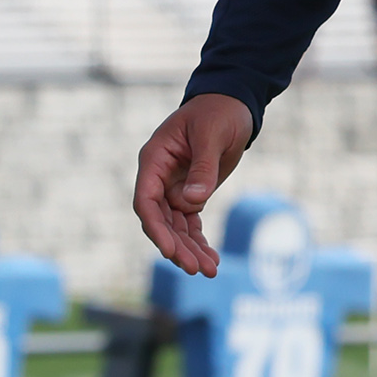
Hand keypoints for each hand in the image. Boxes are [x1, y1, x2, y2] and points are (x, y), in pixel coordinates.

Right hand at [132, 94, 255, 275]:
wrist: (231, 105)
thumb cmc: (218, 113)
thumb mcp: (211, 136)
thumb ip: (202, 168)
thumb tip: (194, 202)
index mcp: (155, 159)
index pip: (145, 200)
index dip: (155, 228)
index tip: (169, 250)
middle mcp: (159, 178)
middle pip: (160, 221)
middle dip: (176, 246)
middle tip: (194, 269)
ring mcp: (173, 189)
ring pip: (176, 228)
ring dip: (190, 250)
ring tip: (210, 271)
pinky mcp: (191, 195)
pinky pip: (191, 225)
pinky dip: (200, 242)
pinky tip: (212, 260)